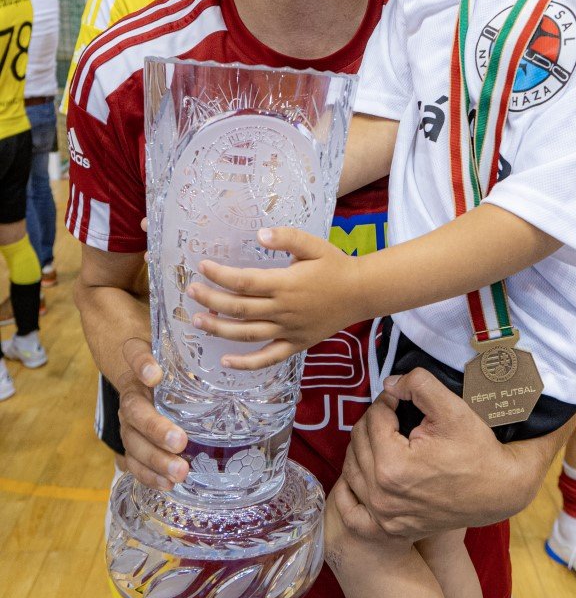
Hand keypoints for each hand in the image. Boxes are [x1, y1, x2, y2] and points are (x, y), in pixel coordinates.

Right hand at [117, 337, 188, 489]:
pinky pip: (135, 463)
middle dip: (155, 430)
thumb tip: (194, 332)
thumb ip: (179, 346)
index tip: (155, 375)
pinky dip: (149, 476)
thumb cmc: (166, 364)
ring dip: (154, 460)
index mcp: (139, 368)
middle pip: (135, 413)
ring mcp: (128, 424)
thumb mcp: (171, 351)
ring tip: (178, 473)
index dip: (142, 366)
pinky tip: (167, 485)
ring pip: (133, 443)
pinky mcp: (133, 445)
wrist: (143, 377)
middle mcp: (130, 397)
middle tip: (180, 441)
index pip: (135, 358)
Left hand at [187, 227, 362, 369]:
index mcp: (286, 284)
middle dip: (211, 300)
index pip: (244, 281)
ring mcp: (289, 330)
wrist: (361, 293)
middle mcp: (284, 309)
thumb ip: (287, 237)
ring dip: (220, 329)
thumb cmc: (336, 265)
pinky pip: (268, 358)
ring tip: (198, 321)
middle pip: (239, 308)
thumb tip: (260, 234)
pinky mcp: (296, 344)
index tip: (202, 266)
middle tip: (191, 291)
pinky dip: (246, 363)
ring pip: (247, 334)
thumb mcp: (314, 245)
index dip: (220, 275)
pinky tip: (226, 362)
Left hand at [337, 368, 541, 541]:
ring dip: (363, 446)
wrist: (499, 490)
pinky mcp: (389, 529)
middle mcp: (382, 495)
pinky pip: (350, 512)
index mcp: (393, 465)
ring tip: (384, 435)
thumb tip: (389, 384)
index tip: (401, 398)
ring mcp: (384, 517)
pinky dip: (348, 492)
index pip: (374, 417)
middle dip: (375, 420)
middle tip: (394, 413)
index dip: (387, 400)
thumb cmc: (478, 450)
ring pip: (352, 469)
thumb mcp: (452, 407)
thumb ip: (418, 385)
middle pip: (359, 441)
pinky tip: (360, 474)